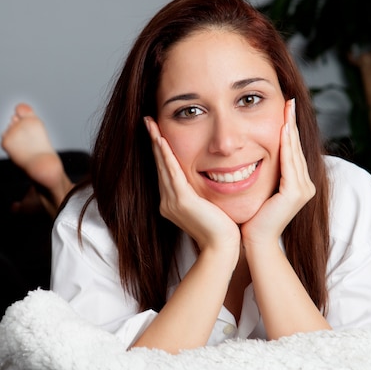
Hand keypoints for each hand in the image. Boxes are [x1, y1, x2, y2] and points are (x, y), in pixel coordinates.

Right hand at [144, 117, 240, 258]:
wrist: (222, 248)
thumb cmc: (221, 230)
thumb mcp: (208, 207)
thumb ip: (202, 195)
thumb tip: (209, 181)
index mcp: (172, 202)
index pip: (165, 170)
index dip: (160, 151)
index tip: (157, 132)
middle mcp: (167, 201)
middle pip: (159, 165)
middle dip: (154, 141)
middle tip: (148, 121)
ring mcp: (172, 201)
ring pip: (163, 165)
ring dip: (157, 143)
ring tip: (151, 124)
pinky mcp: (181, 201)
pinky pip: (172, 172)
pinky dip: (166, 155)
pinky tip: (162, 140)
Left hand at [240, 99, 315, 248]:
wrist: (254, 241)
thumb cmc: (251, 218)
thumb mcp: (259, 189)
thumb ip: (262, 173)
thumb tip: (249, 156)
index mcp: (297, 184)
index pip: (291, 150)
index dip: (288, 129)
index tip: (283, 108)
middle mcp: (305, 185)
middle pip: (295, 147)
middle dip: (291, 123)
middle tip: (288, 101)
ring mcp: (303, 188)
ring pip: (293, 152)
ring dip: (289, 129)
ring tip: (287, 109)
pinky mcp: (295, 192)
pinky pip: (289, 163)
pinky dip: (286, 145)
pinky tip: (282, 129)